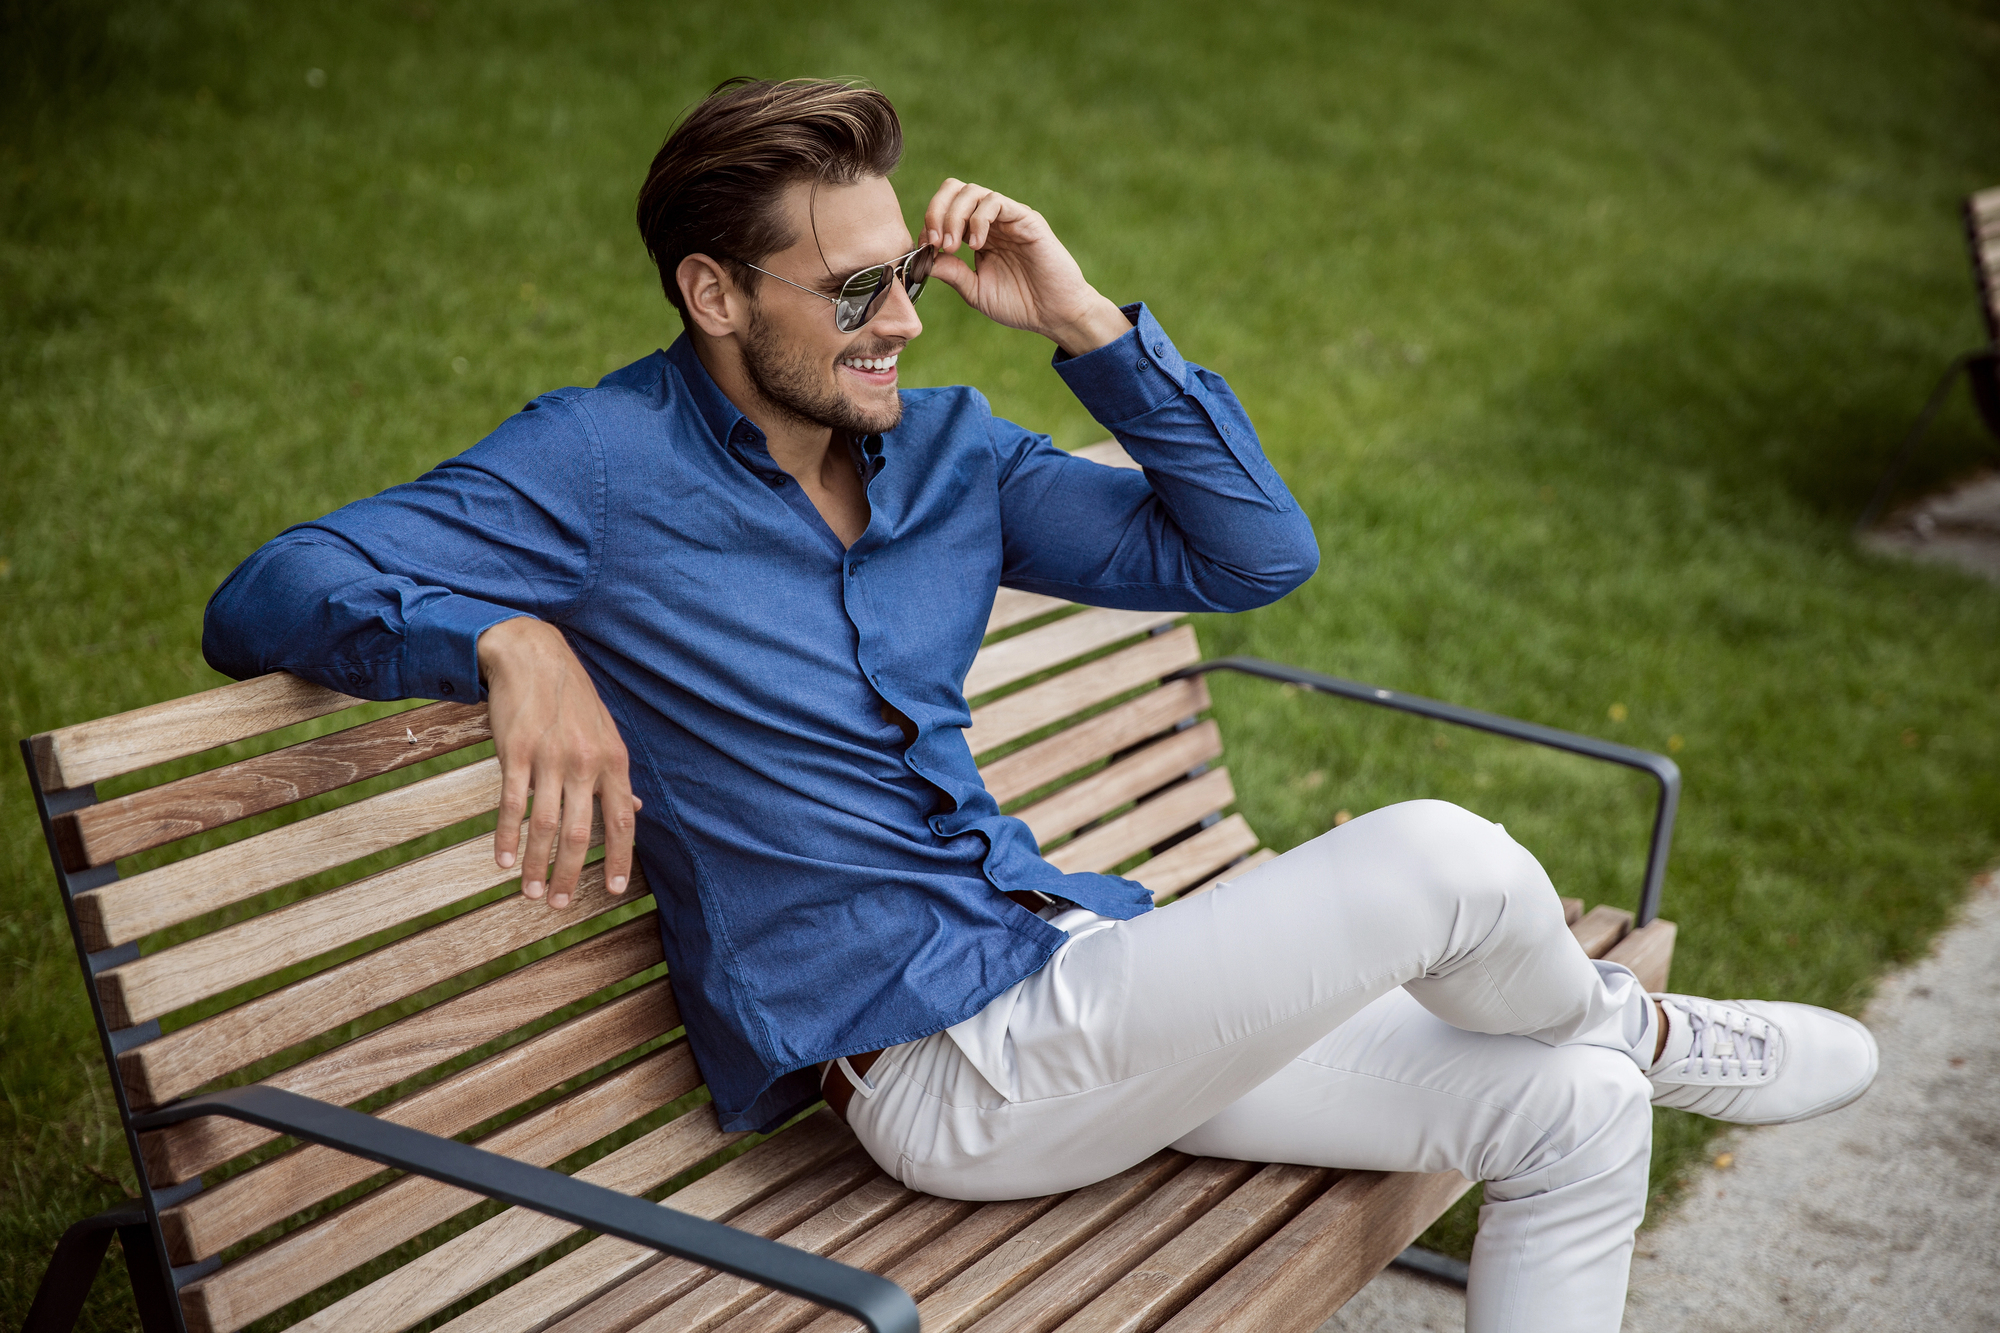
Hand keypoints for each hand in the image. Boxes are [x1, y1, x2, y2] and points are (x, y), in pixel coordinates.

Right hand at [478, 617, 640, 909]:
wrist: (533, 656)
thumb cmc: (573, 699)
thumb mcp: (606, 733)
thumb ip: (618, 775)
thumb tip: (637, 808)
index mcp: (614, 760)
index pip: (623, 819)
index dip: (619, 857)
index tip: (610, 889)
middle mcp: (586, 762)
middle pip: (581, 832)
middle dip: (568, 874)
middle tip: (557, 904)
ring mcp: (550, 757)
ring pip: (545, 825)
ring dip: (536, 864)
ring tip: (529, 892)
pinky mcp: (516, 752)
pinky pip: (512, 804)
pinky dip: (507, 837)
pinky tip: (503, 861)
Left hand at [922, 179, 1131, 356]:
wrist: (1055, 314)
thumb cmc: (1020, 304)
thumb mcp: (976, 291)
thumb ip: (951, 273)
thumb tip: (923, 259)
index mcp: (977, 234)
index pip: (944, 210)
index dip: (928, 225)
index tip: (925, 251)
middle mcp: (991, 221)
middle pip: (954, 190)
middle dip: (936, 212)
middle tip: (935, 242)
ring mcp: (1009, 217)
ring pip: (972, 192)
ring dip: (954, 217)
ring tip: (953, 247)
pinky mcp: (1026, 219)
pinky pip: (996, 203)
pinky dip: (978, 220)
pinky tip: (976, 245)